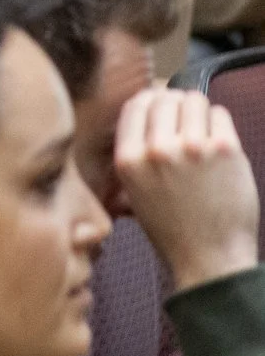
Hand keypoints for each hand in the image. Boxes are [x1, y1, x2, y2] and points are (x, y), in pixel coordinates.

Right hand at [115, 87, 258, 291]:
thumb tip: (145, 111)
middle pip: (165, 97)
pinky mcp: (225, 149)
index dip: (149, 100)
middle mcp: (157, 149)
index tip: (160, 106)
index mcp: (129, 159)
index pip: (135, 105)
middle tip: (186, 122)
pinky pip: (220, 114)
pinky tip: (219, 146)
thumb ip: (134, 152)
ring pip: (194, 100)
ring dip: (199, 112)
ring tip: (204, 133)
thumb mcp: (133, 190)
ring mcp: (192, 147)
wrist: (210, 258)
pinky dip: (220, 124)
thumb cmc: (174, 228)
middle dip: (176, 105)